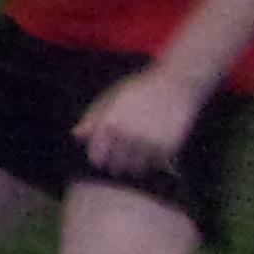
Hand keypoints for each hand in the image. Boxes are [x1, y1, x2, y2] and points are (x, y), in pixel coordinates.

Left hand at [75, 65, 206, 178]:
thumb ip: (92, 117)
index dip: (98, 158)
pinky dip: (153, 161)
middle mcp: (128, 135)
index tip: (103, 155)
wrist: (177, 84)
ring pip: (135, 169)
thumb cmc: (140, 88)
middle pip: (115, 167)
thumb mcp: (111, 96)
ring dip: (135, 164)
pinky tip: (153, 148)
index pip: (96, 157)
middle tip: (121, 156)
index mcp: (110, 122)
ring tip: (138, 151)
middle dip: (116, 163)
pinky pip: (155, 165)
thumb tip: (76, 136)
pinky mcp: (168, 148)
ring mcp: (149, 143)